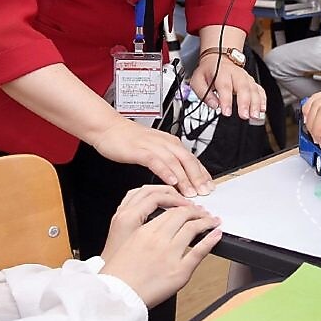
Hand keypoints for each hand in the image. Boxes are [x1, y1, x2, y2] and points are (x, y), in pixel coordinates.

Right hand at [92, 120, 213, 196]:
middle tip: (205, 192)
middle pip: (188, 160)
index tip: (211, 187)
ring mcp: (153, 146)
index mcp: (171, 143)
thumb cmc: (130, 140)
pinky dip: (165, 171)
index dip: (203, 174)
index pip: (193, 159)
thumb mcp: (155, 149)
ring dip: (184, 178)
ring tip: (191, 192)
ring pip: (174, 162)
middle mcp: (166, 142)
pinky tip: (171, 181)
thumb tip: (181, 178)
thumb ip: (168, 161)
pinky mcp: (140, 150)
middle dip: (198, 177)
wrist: (109, 128)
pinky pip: (155, 161)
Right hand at [100, 187, 221, 306]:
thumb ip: (144, 235)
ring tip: (212, 220)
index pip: (170, 212)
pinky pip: (200, 251)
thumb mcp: (127, 246)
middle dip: (196, 211)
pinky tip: (216, 234)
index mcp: (145, 231)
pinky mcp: (180, 271)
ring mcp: (171, 254)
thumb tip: (159, 230)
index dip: (182, 208)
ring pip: (193, 229)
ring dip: (206, 221)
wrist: (118, 296)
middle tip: (202, 212)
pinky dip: (211, 240)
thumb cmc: (118, 275)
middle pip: (183, 216)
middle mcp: (159, 239)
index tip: (188, 209)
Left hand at [189, 56, 264, 120]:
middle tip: (244, 116)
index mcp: (221, 72)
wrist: (218, 58)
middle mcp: (235, 74)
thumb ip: (203, 93)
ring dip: (256, 103)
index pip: (225, 86)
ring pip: (253, 89)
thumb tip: (214, 105)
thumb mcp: (197, 80)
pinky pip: (259, 89)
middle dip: (245, 103)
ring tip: (254, 116)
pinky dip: (262, 99)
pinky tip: (262, 109)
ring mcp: (245, 77)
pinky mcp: (251, 82)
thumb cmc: (208, 71)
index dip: (226, 100)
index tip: (227, 112)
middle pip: (243, 87)